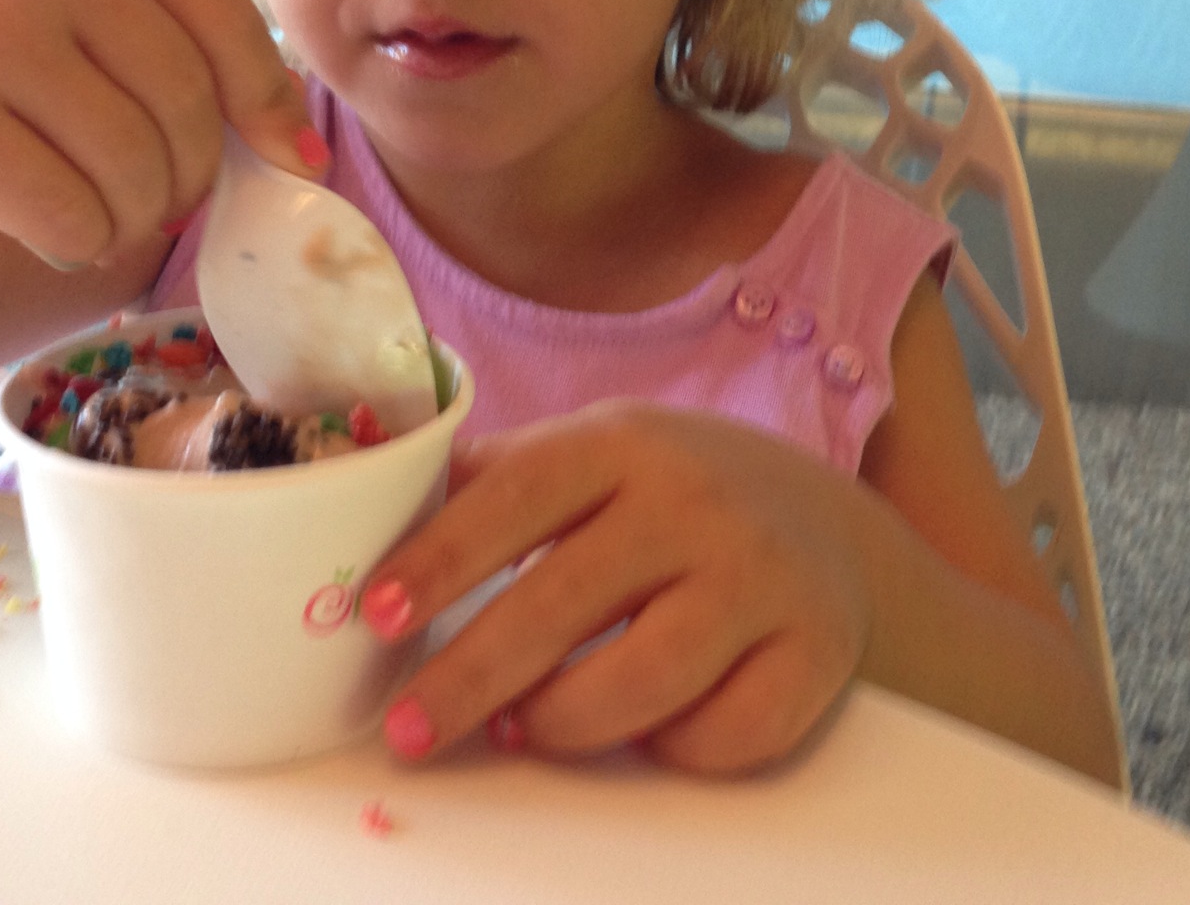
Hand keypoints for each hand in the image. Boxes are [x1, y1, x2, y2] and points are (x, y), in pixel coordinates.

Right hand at [0, 0, 315, 265]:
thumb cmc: (4, 59)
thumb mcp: (97, 19)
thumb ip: (198, 60)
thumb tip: (305, 156)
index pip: (228, 24)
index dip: (269, 107)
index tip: (291, 162)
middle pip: (186, 105)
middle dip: (189, 176)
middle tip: (159, 199)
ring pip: (134, 170)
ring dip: (133, 218)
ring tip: (95, 209)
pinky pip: (70, 216)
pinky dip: (78, 244)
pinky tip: (45, 227)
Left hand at [362, 401, 874, 775]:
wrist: (820, 519)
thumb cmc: (667, 493)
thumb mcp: (589, 453)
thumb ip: (493, 478)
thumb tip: (369, 498)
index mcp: (621, 442)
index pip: (517, 496)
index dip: (442, 557)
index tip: (377, 613)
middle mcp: (695, 502)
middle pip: (566, 600)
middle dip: (473, 674)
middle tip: (410, 728)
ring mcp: (762, 576)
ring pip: (647, 676)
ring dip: (564, 719)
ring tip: (518, 730)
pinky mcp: (815, 650)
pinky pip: (730, 731)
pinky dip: (674, 746)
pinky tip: (642, 732)